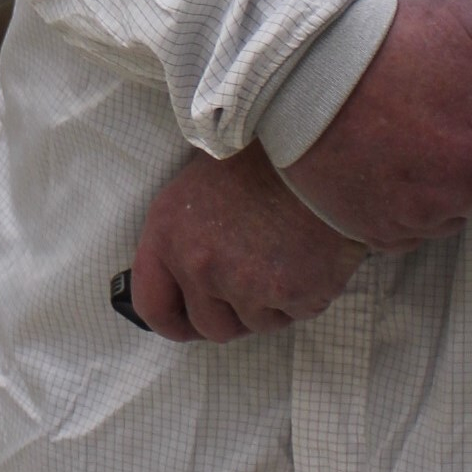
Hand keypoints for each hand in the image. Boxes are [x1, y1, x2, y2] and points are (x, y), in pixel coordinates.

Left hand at [129, 143, 366, 341]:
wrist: (319, 144)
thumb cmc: (259, 159)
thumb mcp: (198, 188)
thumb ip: (182, 240)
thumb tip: (180, 283)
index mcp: (167, 235)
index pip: (152, 307)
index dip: (173, 322)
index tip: (188, 324)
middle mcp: (199, 265)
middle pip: (210, 327)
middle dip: (232, 314)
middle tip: (253, 283)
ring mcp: (246, 284)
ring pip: (256, 324)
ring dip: (269, 303)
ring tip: (284, 255)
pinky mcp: (292, 294)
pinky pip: (294, 314)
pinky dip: (304, 294)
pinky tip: (308, 255)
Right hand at [277, 0, 471, 252]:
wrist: (300, 70)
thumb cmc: (390, 42)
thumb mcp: (470, 23)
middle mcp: (462, 192)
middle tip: (438, 128)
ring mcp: (417, 217)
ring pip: (448, 218)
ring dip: (437, 193)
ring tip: (401, 145)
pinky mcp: (374, 232)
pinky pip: (405, 234)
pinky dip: (397, 210)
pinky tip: (375, 168)